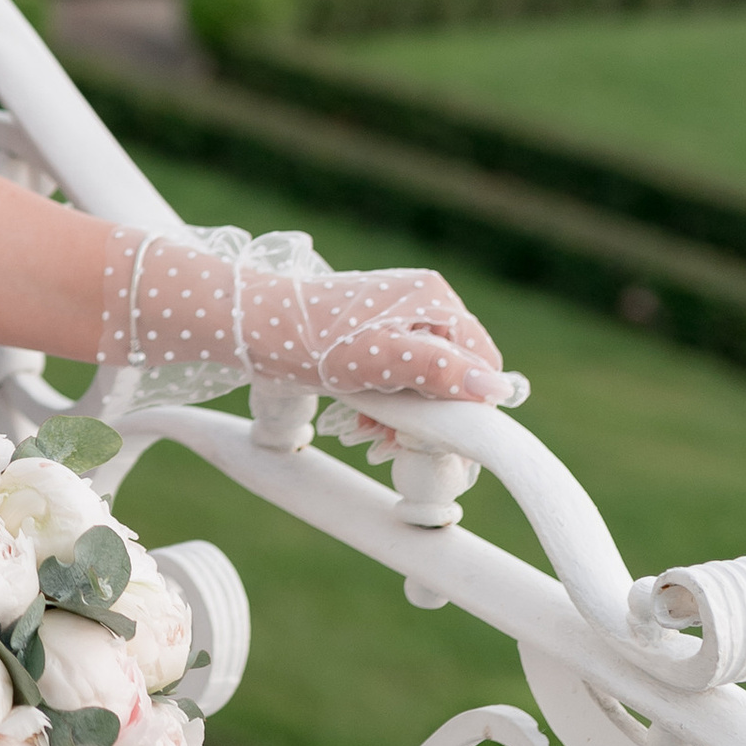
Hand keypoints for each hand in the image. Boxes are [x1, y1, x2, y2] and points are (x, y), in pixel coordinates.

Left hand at [108, 233, 506, 407]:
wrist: (248, 327)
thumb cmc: (310, 340)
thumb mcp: (379, 361)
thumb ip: (440, 372)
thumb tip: (497, 390)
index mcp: (433, 299)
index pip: (483, 363)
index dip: (470, 408)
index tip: (443, 444)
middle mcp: (421, 302)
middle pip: (455, 373)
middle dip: (432, 417)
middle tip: (396, 445)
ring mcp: (395, 317)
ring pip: (425, 381)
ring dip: (406, 417)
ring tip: (373, 439)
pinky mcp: (371, 334)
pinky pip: (397, 377)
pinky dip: (387, 406)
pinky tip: (364, 425)